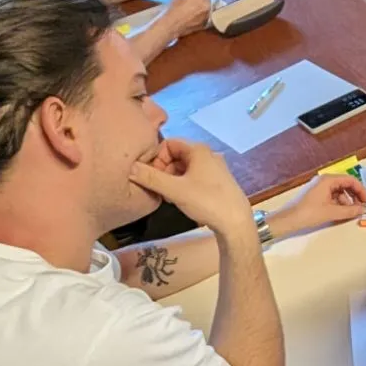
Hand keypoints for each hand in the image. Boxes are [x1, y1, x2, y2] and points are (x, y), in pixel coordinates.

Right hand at [131, 138, 251, 233]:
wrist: (236, 222)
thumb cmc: (206, 201)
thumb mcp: (174, 190)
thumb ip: (151, 178)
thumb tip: (130, 168)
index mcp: (198, 150)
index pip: (168, 143)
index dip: (156, 157)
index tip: (149, 174)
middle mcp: (207, 155)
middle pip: (176, 155)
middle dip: (162, 169)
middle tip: (156, 187)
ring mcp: (214, 168)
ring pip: (184, 168)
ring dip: (171, 179)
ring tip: (166, 195)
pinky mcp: (217, 182)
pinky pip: (193, 177)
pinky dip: (182, 185)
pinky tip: (179, 199)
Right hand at [160, 0, 215, 37]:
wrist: (171, 24)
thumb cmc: (173, 7)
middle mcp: (208, 4)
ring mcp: (209, 14)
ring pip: (212, 6)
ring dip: (206, 6)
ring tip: (197, 8)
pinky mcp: (207, 23)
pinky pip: (209, 15)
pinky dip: (205, 14)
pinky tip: (197, 15)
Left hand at [281, 171, 365, 230]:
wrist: (287, 220)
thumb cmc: (308, 213)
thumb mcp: (332, 212)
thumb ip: (349, 210)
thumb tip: (362, 210)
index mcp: (328, 180)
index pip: (350, 180)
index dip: (361, 190)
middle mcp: (323, 180)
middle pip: (345, 184)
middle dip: (354, 195)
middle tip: (360, 207)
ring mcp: (318, 187)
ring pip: (338, 191)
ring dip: (346, 200)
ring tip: (349, 212)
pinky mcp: (315, 194)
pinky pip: (331, 195)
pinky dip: (338, 202)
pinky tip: (339, 212)